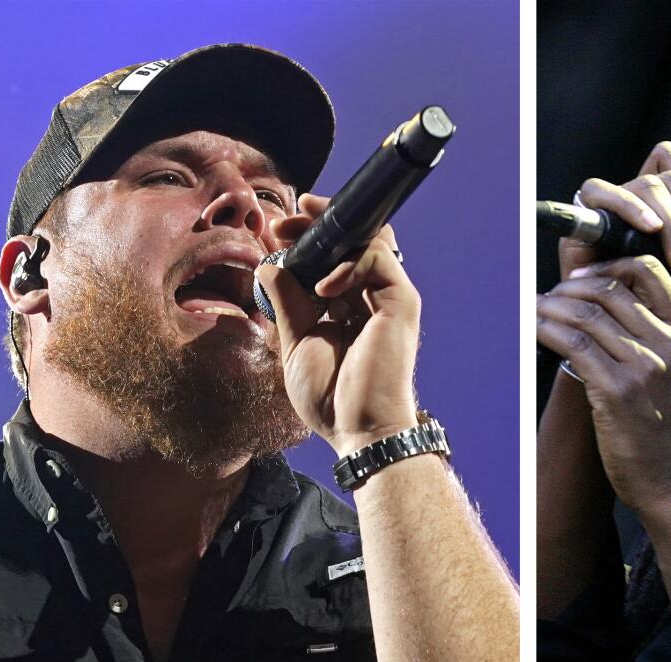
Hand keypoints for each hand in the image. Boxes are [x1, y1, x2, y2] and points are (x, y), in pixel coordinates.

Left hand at [256, 193, 420, 457]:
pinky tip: (324, 289)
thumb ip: (287, 303)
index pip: (335, 256)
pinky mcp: (401, 303)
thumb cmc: (331, 398)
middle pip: (355, 239)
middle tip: (285, 223)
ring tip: (299, 242)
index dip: (309, 236)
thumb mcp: (295, 343)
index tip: (280, 230)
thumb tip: (268, 266)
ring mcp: (389, 298)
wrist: (359, 430)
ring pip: (371, 240)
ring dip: (332, 234)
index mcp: (349, 307)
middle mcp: (372, 298)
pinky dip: (349, 264)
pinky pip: (378, 260)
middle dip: (318, 223)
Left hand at [536, 254, 670, 516]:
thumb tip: (618, 314)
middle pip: (610, 289)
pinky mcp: (616, 392)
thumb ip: (663, 342)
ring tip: (533, 311)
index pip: (649, 271)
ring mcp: (644, 368)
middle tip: (549, 296)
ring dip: (551, 307)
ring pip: (586, 314)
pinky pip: (573, 345)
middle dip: (570, 287)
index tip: (583, 279)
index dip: (608, 266)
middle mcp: (669, 345)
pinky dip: (547, 331)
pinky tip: (534, 330)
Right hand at [560, 141, 670, 311]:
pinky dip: (631, 206)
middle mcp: (633, 202)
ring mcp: (608, 209)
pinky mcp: (582, 222)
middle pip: (668, 178)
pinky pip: (598, 192)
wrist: (630, 339)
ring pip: (645, 184)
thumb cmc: (661, 308)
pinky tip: (649, 229)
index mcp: (660, 205)